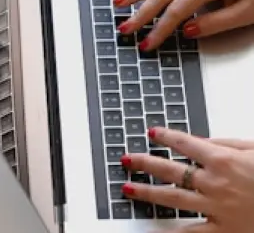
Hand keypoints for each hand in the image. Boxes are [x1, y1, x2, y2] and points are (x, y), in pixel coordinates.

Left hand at [120, 127, 253, 232]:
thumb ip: (230, 144)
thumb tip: (206, 140)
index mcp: (224, 160)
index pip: (185, 143)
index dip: (166, 137)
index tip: (152, 133)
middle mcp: (214, 183)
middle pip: (169, 170)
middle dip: (144, 163)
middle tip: (126, 159)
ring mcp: (216, 208)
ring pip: (172, 198)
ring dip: (146, 192)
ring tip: (126, 187)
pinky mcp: (223, 230)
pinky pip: (191, 232)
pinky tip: (154, 231)